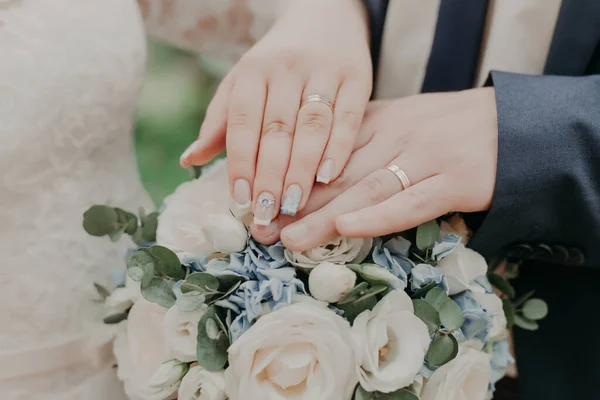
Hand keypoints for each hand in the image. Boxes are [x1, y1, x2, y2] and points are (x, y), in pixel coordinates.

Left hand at [180, 0, 371, 226]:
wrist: (325, 15)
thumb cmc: (276, 61)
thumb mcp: (242, 81)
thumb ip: (220, 121)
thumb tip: (189, 161)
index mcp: (252, 70)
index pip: (242, 121)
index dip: (240, 162)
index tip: (240, 199)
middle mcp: (286, 68)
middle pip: (276, 129)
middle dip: (270, 175)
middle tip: (266, 212)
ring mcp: (323, 71)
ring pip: (312, 126)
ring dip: (302, 169)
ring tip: (294, 204)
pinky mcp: (356, 77)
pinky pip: (348, 117)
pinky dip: (339, 148)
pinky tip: (329, 177)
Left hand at [251, 88, 498, 249]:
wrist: (512, 124)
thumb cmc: (450, 128)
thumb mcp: (402, 119)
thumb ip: (363, 135)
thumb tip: (316, 162)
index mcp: (379, 119)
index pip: (325, 150)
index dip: (291, 177)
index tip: (260, 201)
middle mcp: (396, 135)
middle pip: (338, 173)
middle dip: (296, 203)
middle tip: (261, 228)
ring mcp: (426, 157)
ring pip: (366, 188)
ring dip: (324, 216)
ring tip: (290, 239)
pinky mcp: (455, 180)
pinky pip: (412, 202)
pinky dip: (379, 216)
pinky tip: (348, 229)